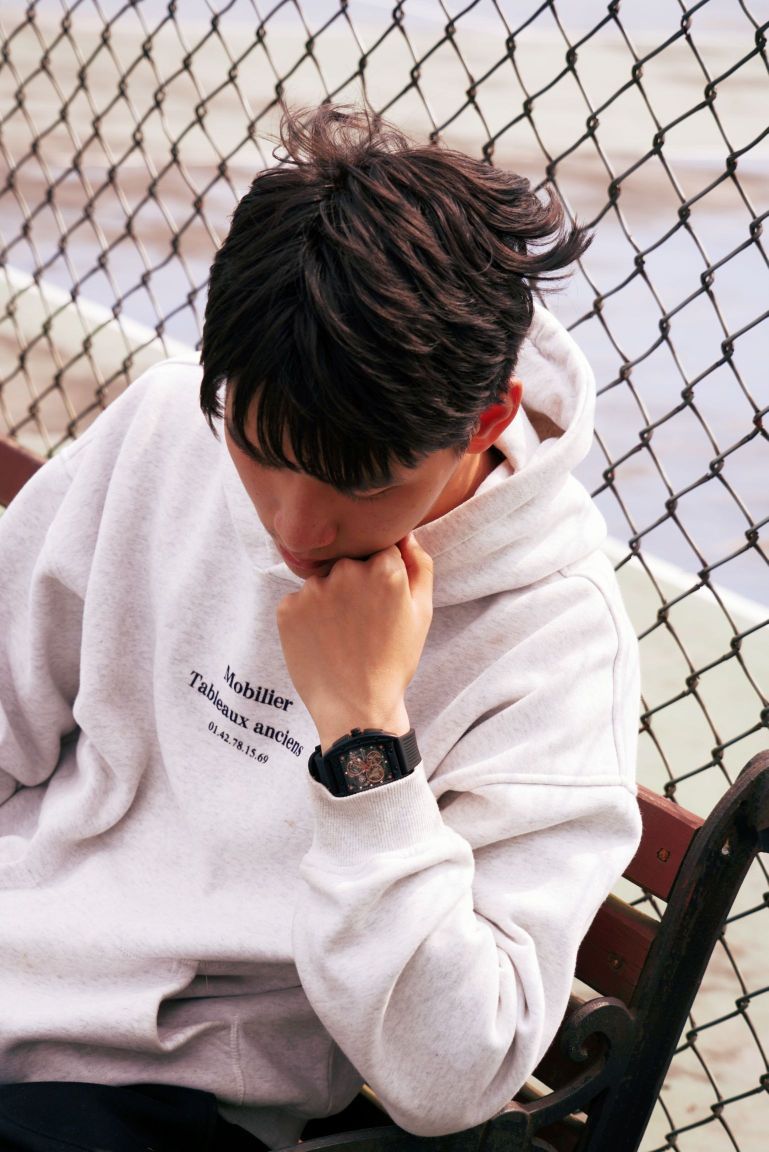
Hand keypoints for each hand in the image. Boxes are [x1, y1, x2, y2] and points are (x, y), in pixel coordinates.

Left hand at [276, 533, 433, 749]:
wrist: (355, 707)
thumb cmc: (393, 661)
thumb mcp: (422, 613)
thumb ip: (419, 565)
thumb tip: (405, 533)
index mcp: (384, 568)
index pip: (379, 548)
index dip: (381, 573)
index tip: (381, 600)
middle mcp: (346, 571)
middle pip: (348, 560)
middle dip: (354, 582)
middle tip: (361, 622)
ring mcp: (313, 589)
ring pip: (322, 580)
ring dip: (329, 598)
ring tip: (341, 634)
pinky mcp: (287, 608)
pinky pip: (299, 600)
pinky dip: (307, 616)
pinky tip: (321, 641)